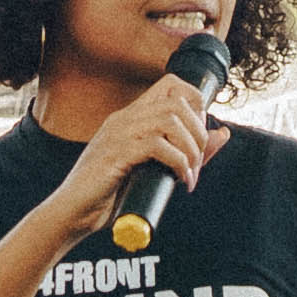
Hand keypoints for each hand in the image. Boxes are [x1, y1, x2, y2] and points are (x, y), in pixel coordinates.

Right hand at [51, 69, 225, 238]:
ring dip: (191, 148)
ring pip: (170, 120)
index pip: (171, 84)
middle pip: (177, 100)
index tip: (199, 133)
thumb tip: (224, 133)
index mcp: (130, 117)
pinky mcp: (116, 154)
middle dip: (199, 130)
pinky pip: (158, 146)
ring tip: (190, 173)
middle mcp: (124, 118)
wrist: (72, 213)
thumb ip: (186, 150)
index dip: (196, 102)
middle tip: (197, 160)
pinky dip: (178, 163)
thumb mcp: (154, 168)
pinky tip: (179, 180)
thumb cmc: (109, 194)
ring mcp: (118, 134)